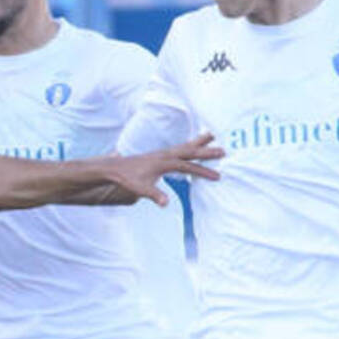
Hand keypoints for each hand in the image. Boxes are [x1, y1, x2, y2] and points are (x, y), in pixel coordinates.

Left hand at [102, 134, 223, 204]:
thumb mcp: (139, 189)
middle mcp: (165, 155)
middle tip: (224, 150)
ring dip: (199, 142)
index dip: (203, 172)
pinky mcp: (160, 155)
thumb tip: (165, 204)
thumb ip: (154, 194)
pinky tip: (193, 146)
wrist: (114, 168)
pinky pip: (179, 148)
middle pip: (190, 151)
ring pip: (185, 146)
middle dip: (207, 152)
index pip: (187, 167)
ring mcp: (162, 153)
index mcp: (163, 163)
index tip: (217, 176)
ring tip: (212, 135)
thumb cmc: (127, 178)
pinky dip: (189, 145)